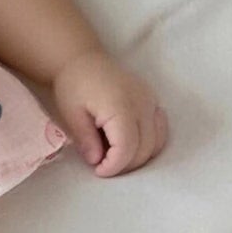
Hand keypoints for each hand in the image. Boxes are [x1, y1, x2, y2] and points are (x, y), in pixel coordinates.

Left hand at [50, 47, 168, 176]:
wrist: (83, 61)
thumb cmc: (73, 85)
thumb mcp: (72, 113)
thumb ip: (86, 139)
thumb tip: (97, 161)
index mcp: (120, 106)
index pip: (127, 147)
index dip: (115, 166)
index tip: (99, 171)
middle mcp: (142, 104)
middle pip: (144, 148)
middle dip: (125, 165)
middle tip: (103, 167)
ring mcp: (151, 101)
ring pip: (156, 143)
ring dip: (138, 157)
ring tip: (114, 158)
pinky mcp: (153, 101)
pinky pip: (160, 130)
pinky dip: (149, 144)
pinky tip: (129, 147)